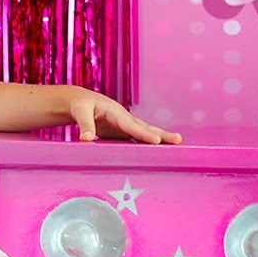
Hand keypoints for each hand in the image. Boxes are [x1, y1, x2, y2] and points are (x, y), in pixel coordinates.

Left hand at [66, 88, 182, 143]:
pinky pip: (136, 140)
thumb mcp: (79, 111)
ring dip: (159, 140)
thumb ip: (84, 124)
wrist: (80, 102)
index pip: (131, 125)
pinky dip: (147, 145)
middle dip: (161, 134)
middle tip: (178, 140)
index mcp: (115, 112)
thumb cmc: (80, 104)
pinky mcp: (121, 133)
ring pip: (143, 133)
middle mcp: (123, 119)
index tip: (157, 140)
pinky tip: (156, 154)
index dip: (144, 133)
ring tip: (175, 146)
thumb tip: (85, 139)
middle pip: (144, 127)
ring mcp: (124, 126)